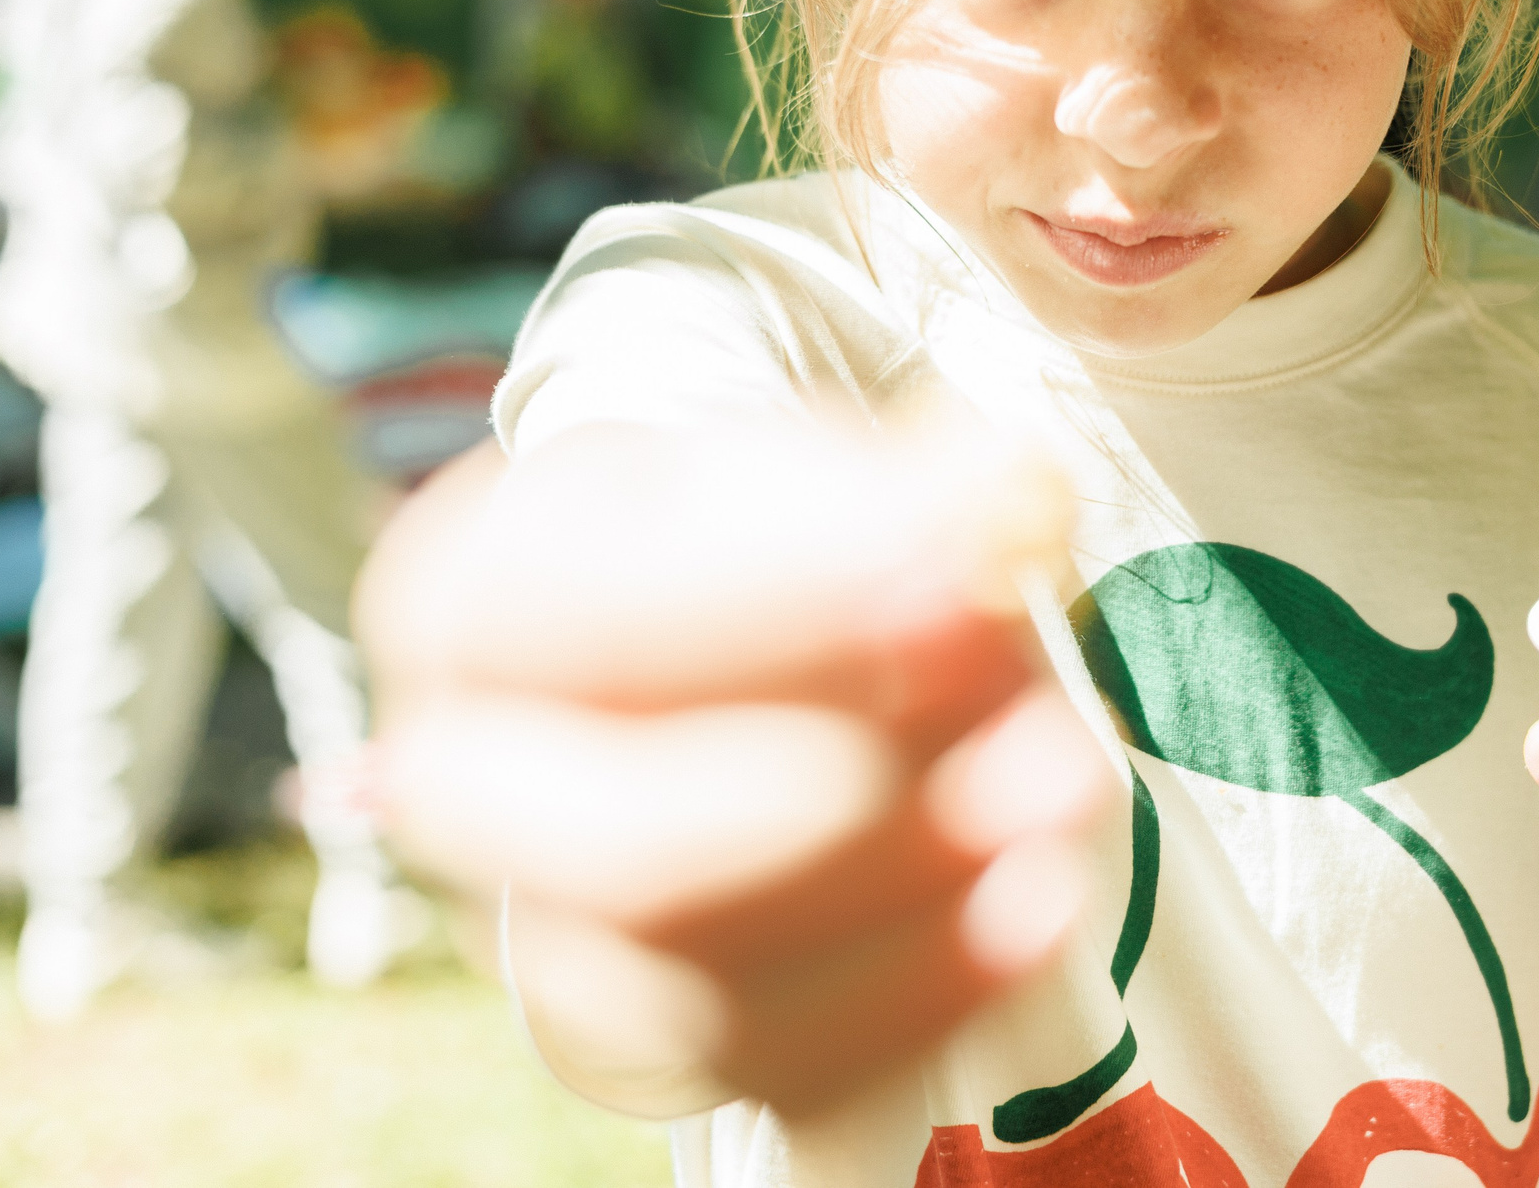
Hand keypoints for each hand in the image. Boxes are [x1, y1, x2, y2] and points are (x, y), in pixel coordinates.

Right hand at [361, 420, 1109, 1120]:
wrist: (735, 664)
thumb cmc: (762, 546)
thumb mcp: (817, 476)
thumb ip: (905, 490)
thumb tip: (1015, 493)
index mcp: (471, 601)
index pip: (593, 624)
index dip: (789, 614)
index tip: (968, 581)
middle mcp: (471, 789)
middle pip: (627, 854)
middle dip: (859, 807)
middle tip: (1044, 736)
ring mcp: (555, 933)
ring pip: (712, 973)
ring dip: (918, 889)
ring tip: (1068, 786)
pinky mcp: (661, 1034)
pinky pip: (781, 1062)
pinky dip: (926, 990)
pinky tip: (1042, 901)